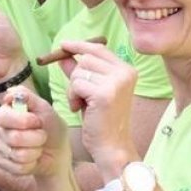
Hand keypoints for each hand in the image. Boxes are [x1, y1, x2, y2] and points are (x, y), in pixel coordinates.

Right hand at [0, 87, 71, 179]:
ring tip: (38, 148)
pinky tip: (33, 159)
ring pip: (18, 154)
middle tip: (42, 136)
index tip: (37, 121)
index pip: (3, 117)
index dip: (24, 121)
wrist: (57, 153)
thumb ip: (29, 98)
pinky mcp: (3, 164)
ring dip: (36, 152)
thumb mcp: (46, 109)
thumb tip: (11, 92)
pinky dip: (32, 164)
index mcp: (6, 113)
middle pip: (13, 138)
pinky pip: (18, 167)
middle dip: (36, 138)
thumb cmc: (51, 129)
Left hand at [57, 39, 136, 162]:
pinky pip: (76, 84)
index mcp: (126, 70)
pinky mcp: (105, 94)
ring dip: (73, 89)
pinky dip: (72, 97)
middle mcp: (125, 73)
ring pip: (79, 72)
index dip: (79, 46)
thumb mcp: (90, 91)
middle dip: (75, 76)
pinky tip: (79, 109)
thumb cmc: (101, 120)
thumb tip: (65, 54)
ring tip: (82, 104)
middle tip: (80, 96)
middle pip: (86, 59)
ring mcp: (116, 83)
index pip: (99, 49)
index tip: (64, 44)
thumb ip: (80, 71)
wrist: (111, 146)